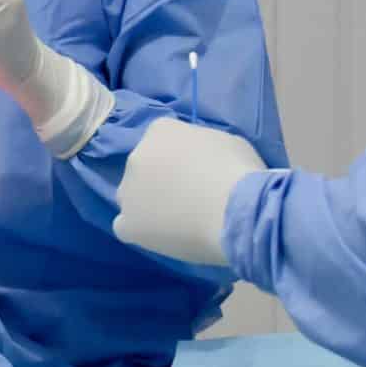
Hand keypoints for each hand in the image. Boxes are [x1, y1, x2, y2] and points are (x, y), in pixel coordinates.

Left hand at [112, 116, 264, 267]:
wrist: (235, 211)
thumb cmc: (239, 172)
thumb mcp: (227, 142)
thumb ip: (203, 146)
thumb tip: (202, 159)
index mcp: (161, 130)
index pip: (162, 139)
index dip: (180, 158)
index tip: (197, 171)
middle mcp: (136, 156)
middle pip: (144, 167)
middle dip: (161, 179)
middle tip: (188, 197)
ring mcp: (128, 190)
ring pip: (131, 197)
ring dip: (147, 205)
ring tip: (178, 221)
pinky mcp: (127, 223)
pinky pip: (126, 226)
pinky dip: (141, 231)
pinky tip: (163, 237)